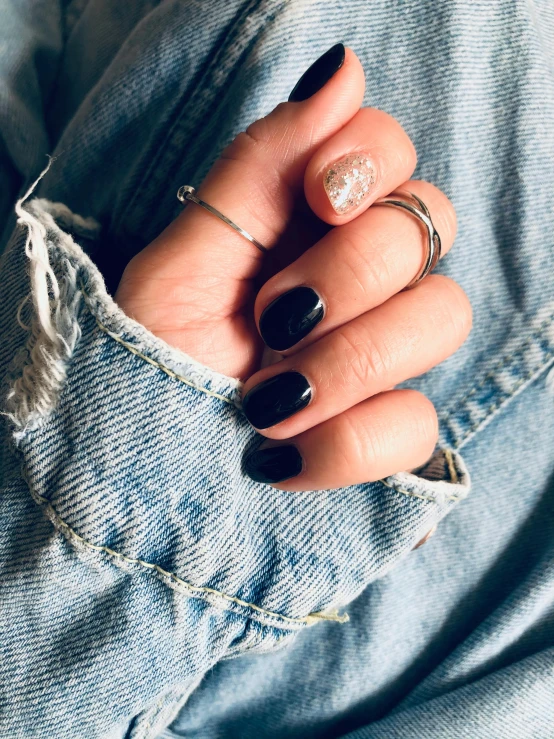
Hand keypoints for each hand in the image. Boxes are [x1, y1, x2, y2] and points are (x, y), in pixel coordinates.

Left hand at [115, 45, 470, 490]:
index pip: (390, 150)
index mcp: (306, 223)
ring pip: (444, 316)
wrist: (137, 465)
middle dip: (348, 271)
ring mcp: (378, 355)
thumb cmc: (148, 356)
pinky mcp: (386, 430)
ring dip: (348, 361)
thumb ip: (260, 168)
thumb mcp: (184, 258)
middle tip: (272, 318)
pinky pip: (420, 423)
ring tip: (265, 401)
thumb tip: (340, 70)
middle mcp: (355, 278)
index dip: (366, 162)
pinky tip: (280, 454)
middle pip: (429, 224)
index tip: (314, 199)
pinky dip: (347, 443)